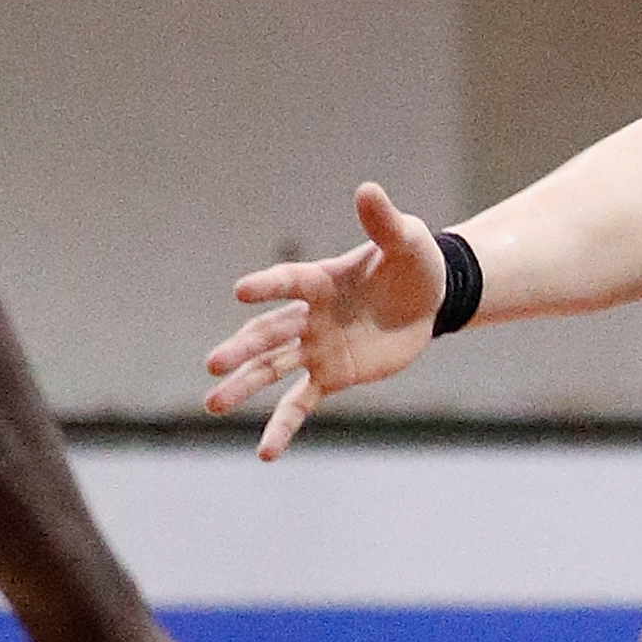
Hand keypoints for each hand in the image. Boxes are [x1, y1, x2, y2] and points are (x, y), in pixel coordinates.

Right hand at [204, 182, 445, 458]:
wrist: (429, 298)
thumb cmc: (413, 264)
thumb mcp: (406, 240)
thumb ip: (384, 222)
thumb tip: (368, 189)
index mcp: (321, 280)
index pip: (289, 282)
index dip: (268, 286)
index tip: (241, 291)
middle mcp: (309, 316)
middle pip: (269, 333)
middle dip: (242, 348)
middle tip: (212, 364)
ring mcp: (317, 348)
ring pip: (272, 369)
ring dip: (245, 385)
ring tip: (212, 404)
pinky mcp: (332, 375)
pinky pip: (301, 403)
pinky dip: (283, 426)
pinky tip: (264, 452)